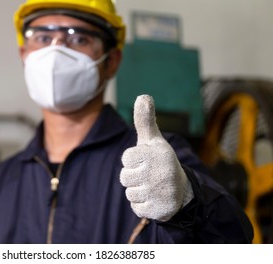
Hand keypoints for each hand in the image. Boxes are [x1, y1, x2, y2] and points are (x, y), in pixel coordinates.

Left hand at [120, 95, 193, 221]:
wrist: (182, 191)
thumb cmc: (160, 161)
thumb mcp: (153, 140)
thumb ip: (145, 120)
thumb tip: (143, 96)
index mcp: (157, 153)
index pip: (126, 158)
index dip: (133, 160)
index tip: (146, 160)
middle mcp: (160, 171)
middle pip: (125, 177)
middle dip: (133, 177)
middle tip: (149, 175)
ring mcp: (160, 191)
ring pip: (129, 193)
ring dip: (137, 191)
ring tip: (152, 186)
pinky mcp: (159, 209)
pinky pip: (136, 207)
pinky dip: (142, 204)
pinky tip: (154, 198)